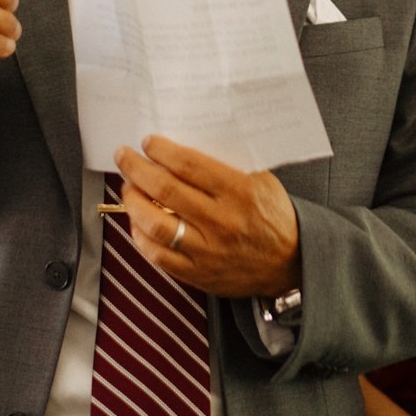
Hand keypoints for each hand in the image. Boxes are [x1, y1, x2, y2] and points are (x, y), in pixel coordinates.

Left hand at [113, 135, 299, 297]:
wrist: (290, 262)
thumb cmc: (273, 215)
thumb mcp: (260, 179)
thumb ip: (227, 163)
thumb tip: (185, 143)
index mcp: (239, 192)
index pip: (188, 165)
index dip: (161, 151)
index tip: (148, 142)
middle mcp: (221, 222)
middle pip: (165, 191)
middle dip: (137, 169)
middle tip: (125, 157)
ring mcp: (207, 251)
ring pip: (155, 225)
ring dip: (133, 202)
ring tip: (128, 187)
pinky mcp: (198, 273)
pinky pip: (158, 256)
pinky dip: (140, 236)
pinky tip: (137, 221)